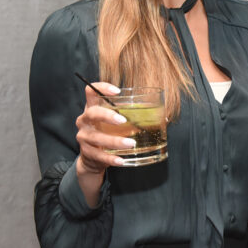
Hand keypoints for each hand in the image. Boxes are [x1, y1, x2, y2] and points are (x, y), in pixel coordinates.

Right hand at [74, 81, 135, 205]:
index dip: (102, 88)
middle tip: (123, 120)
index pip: (91, 91)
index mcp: (92, 108)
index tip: (117, 91)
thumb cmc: (108, 133)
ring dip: (115, 140)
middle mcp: (85, 120)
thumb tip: (162, 116)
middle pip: (92, 113)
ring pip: (97, 137)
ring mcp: (84, 136)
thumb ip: (130, 115)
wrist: (92, 158)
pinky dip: (111, 158)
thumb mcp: (113, 122)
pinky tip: (122, 160)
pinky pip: (99, 155)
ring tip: (131, 144)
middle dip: (107, 115)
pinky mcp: (87, 152)